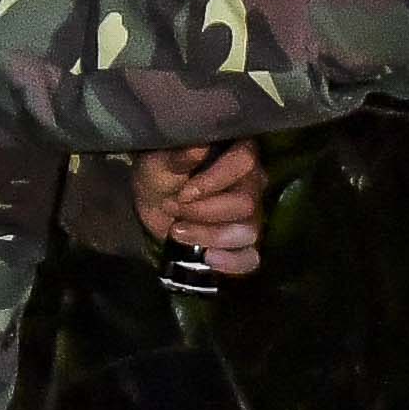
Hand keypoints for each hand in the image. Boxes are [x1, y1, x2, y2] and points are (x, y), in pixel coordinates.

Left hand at [132, 141, 265, 276]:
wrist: (155, 203)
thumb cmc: (160, 174)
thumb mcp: (159, 162)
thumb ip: (178, 157)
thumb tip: (199, 147)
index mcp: (238, 152)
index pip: (244, 161)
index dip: (214, 181)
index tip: (183, 193)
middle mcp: (253, 182)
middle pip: (246, 204)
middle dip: (204, 213)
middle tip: (172, 208)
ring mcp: (252, 215)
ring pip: (248, 232)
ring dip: (210, 236)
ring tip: (178, 231)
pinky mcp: (242, 244)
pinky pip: (250, 258)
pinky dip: (232, 262)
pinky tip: (208, 258)